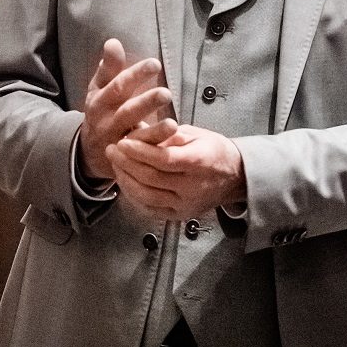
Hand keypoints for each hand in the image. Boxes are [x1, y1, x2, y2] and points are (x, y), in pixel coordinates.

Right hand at [77, 39, 174, 182]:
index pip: (118, 85)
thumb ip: (109, 67)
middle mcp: (106, 122)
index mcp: (100, 100)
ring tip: (173, 124)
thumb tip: (113, 42)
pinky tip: (174, 142)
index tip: (155, 64)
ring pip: (135, 138)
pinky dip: (157, 150)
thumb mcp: (99, 88)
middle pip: (127, 112)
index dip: (135, 75)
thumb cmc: (100, 109)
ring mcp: (116, 142)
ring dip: (155, 132)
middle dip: (146, 103)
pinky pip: (142, 156)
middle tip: (166, 94)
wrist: (88, 150)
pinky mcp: (126, 160)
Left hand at [107, 123, 246, 220]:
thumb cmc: (214, 149)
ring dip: (126, 180)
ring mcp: (185, 205)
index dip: (140, 151)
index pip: (163, 159)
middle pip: (151, 178)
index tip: (122, 141)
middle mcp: (192, 187)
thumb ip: (167, 135)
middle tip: (112, 149)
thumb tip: (138, 130)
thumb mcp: (196, 134)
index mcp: (199, 162)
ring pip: (147, 196)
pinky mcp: (179, 216)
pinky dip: (133, 196)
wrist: (235, 177)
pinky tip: (125, 182)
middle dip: (127, 163)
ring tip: (115, 165)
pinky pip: (150, 209)